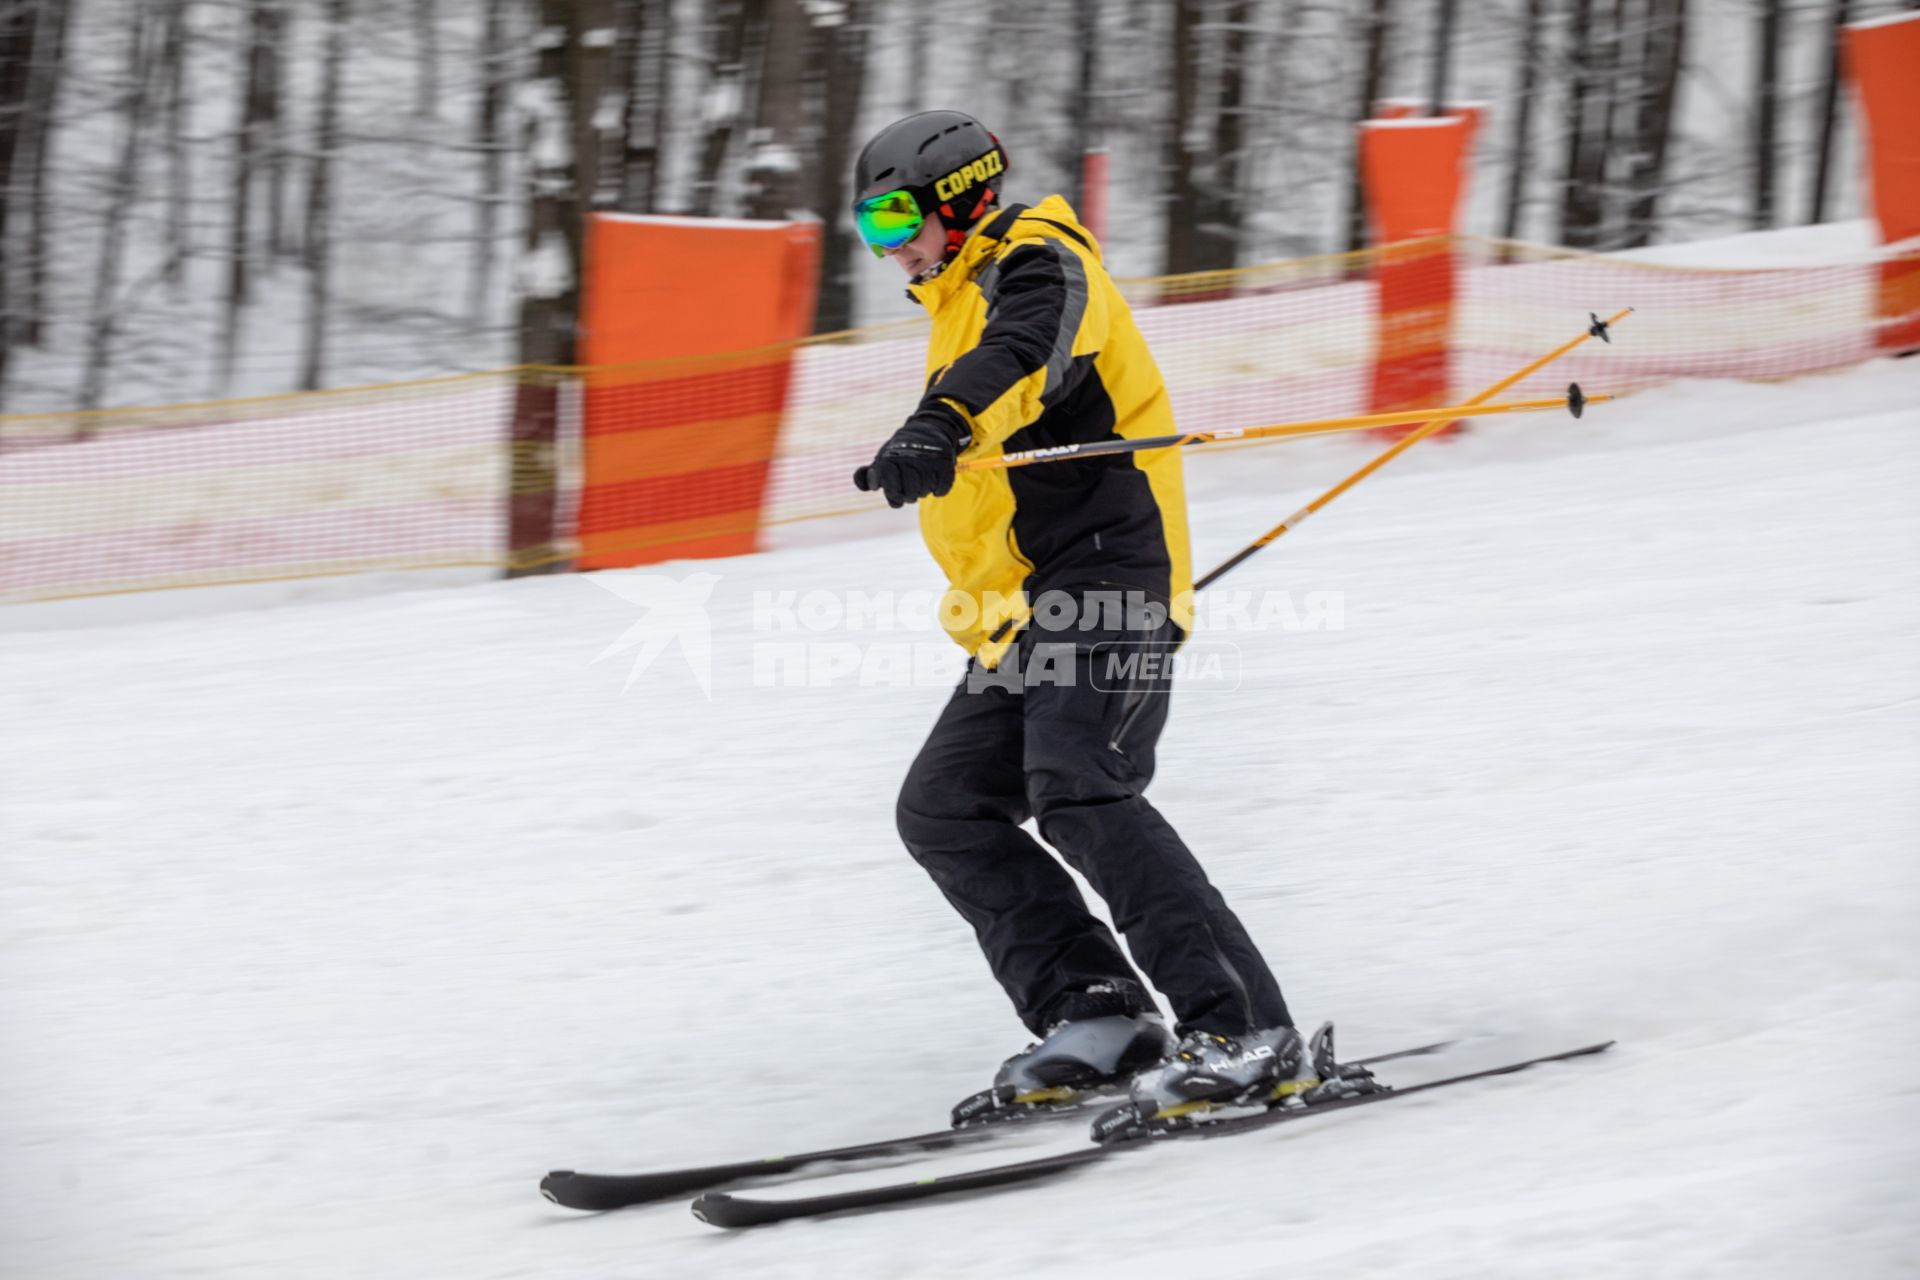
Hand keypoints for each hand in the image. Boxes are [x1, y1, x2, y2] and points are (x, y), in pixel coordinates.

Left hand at [852, 404, 969, 507]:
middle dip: (909, 495)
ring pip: (925, 492)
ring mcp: (927, 461)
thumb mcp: (882, 459)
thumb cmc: (900, 451)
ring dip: (923, 491)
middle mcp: (908, 459)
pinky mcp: (945, 463)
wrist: (928, 430)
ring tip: (921, 483)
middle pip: (909, 495)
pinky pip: (941, 489)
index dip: (894, 496)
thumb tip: (868, 486)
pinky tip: (934, 482)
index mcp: (890, 460)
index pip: (892, 491)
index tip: (896, 491)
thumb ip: (867, 476)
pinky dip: (938, 489)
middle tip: (910, 490)